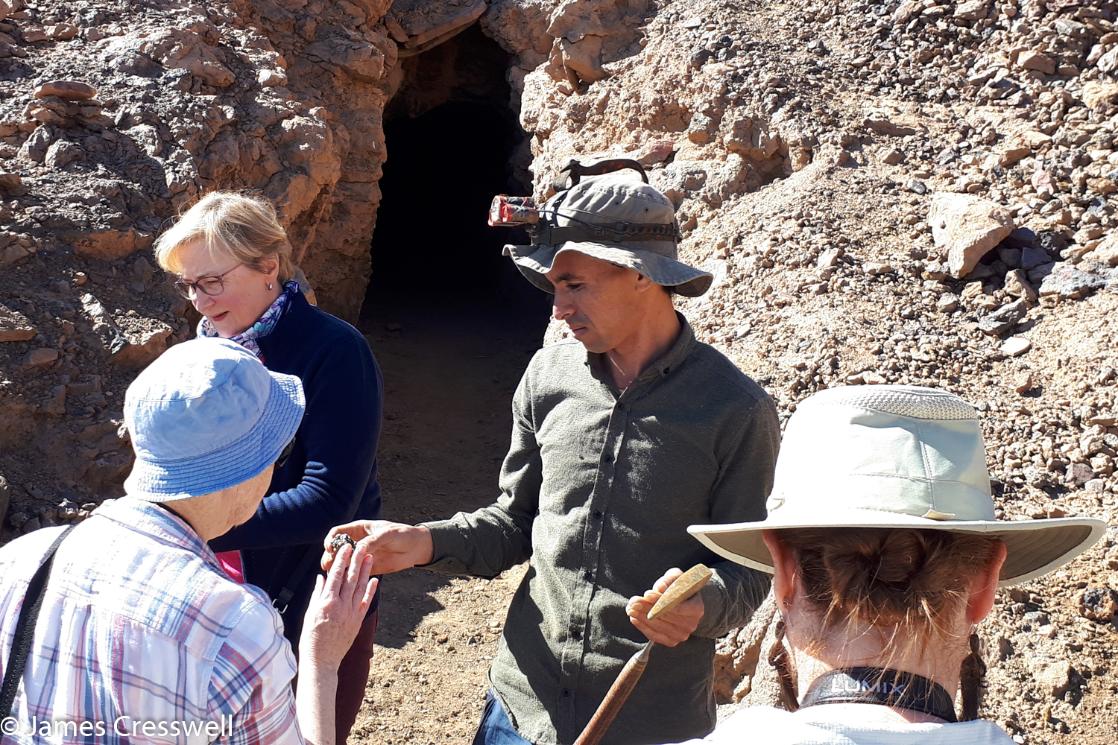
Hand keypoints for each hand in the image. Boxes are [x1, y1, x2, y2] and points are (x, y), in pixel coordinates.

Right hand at [299, 543, 377, 668]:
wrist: (321, 661)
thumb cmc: (311, 638)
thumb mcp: (309, 613)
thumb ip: (317, 594)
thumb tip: (321, 577)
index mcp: (326, 602)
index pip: (335, 575)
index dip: (341, 560)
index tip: (345, 548)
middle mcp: (340, 605)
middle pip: (350, 578)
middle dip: (356, 561)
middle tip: (361, 546)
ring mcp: (350, 613)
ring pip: (360, 588)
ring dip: (365, 572)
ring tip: (370, 557)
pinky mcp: (357, 621)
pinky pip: (366, 603)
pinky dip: (371, 591)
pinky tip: (375, 580)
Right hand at [321, 520, 433, 574]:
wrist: (416, 547)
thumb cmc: (402, 534)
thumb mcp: (387, 534)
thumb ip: (372, 541)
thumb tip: (357, 549)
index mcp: (359, 529)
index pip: (337, 532)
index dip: (330, 540)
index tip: (330, 548)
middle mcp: (357, 542)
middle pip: (336, 549)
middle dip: (330, 557)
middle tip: (329, 565)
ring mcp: (362, 556)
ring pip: (343, 562)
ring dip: (337, 568)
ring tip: (334, 575)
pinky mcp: (368, 568)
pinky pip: (354, 572)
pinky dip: (348, 577)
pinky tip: (345, 582)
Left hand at [626, 568, 704, 646]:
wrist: (685, 603)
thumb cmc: (679, 587)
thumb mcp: (676, 577)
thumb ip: (668, 580)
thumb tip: (659, 588)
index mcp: (697, 608)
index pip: (677, 606)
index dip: (661, 600)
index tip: (647, 594)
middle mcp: (691, 624)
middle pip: (665, 616)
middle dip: (647, 607)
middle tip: (633, 601)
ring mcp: (682, 635)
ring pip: (658, 626)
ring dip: (641, 616)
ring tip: (630, 608)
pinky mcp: (672, 641)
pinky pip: (655, 636)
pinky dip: (643, 627)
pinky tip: (634, 618)